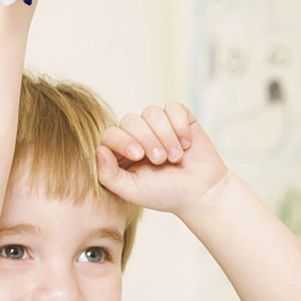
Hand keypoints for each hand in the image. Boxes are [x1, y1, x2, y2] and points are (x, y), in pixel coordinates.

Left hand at [96, 103, 228, 216]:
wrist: (201, 192)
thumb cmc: (164, 194)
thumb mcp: (131, 191)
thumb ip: (108, 175)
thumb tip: (99, 150)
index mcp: (120, 153)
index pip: (111, 134)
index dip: (123, 141)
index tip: (138, 155)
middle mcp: (137, 135)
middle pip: (130, 120)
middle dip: (147, 140)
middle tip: (161, 160)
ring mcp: (157, 125)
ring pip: (151, 112)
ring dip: (165, 135)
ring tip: (175, 156)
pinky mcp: (179, 118)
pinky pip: (172, 107)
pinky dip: (179, 125)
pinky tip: (186, 144)